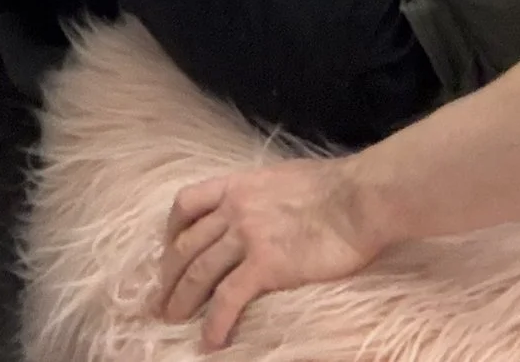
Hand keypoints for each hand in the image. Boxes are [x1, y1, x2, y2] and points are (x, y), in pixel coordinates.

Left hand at [155, 158, 383, 350]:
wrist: (359, 199)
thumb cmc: (334, 187)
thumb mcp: (283, 178)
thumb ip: (260, 193)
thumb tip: (261, 207)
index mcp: (237, 185)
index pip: (186, 203)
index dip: (171, 230)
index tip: (168, 251)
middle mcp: (233, 209)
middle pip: (185, 244)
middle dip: (168, 275)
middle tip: (160, 298)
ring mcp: (247, 237)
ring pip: (199, 272)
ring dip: (181, 300)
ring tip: (172, 320)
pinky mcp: (266, 266)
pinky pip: (229, 298)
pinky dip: (215, 321)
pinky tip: (210, 340)